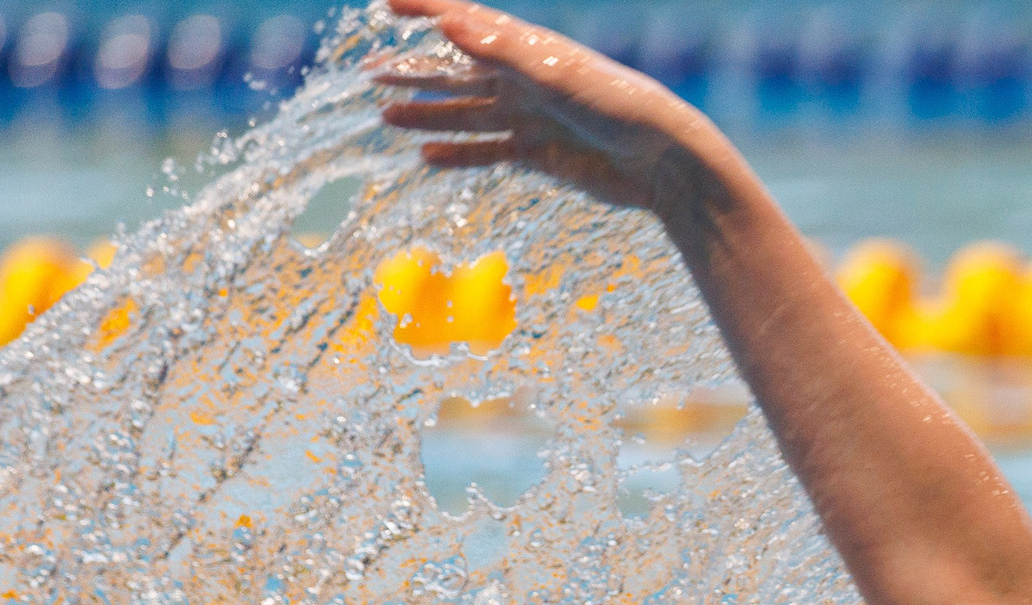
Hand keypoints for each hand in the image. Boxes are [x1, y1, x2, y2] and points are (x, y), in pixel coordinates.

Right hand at [374, 0, 720, 211]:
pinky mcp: (540, 154)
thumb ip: (501, 53)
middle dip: (413, 71)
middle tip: (368, 73)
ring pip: (465, 113)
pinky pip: (488, 152)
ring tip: (384, 116)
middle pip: (455, 72)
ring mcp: (530, 117)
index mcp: (525, 50)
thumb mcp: (557, 76)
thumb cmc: (619, 107)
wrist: (663, 162)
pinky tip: (425, 158)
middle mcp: (523, 80)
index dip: (424, 9)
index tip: (384, 2)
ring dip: (426, 114)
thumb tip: (448, 23)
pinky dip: (458, 155)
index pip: (464, 21)